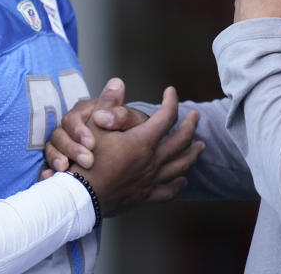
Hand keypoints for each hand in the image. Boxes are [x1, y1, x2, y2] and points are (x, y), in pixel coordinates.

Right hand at [42, 77, 148, 176]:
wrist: (132, 150)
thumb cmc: (131, 130)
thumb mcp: (131, 120)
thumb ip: (120, 113)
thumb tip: (105, 109)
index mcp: (86, 112)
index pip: (73, 118)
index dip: (79, 131)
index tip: (91, 144)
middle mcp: (73, 125)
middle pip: (59, 133)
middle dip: (70, 148)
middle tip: (86, 161)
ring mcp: (66, 141)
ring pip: (52, 147)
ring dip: (56, 158)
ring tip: (65, 169)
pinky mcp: (63, 156)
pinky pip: (50, 162)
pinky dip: (50, 170)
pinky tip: (51, 176)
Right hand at [67, 86, 202, 215]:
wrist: (79, 197)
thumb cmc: (84, 161)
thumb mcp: (93, 126)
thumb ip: (108, 103)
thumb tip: (118, 82)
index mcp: (142, 141)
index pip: (166, 116)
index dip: (171, 101)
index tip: (170, 91)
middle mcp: (152, 160)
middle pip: (181, 140)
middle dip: (190, 125)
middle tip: (196, 116)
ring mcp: (150, 180)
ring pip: (181, 165)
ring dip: (193, 154)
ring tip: (200, 146)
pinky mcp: (145, 196)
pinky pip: (168, 191)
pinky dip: (178, 184)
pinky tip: (183, 181)